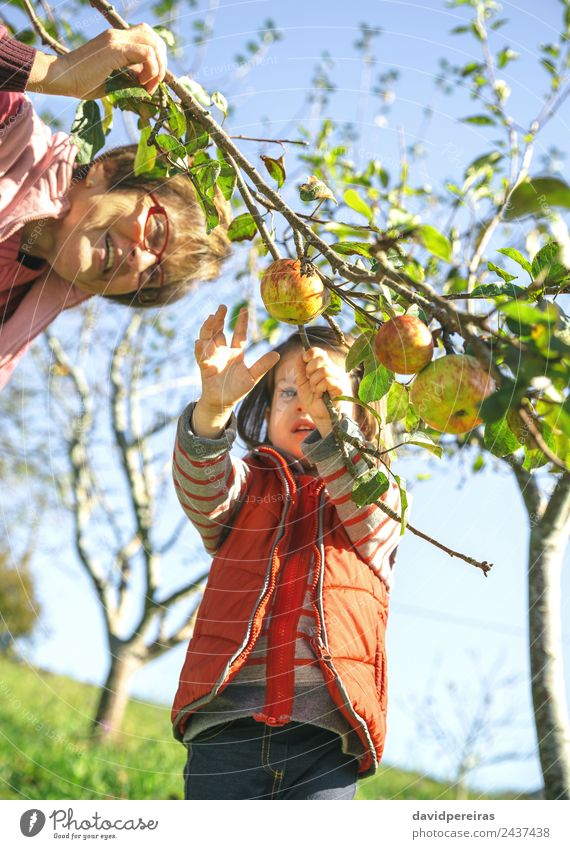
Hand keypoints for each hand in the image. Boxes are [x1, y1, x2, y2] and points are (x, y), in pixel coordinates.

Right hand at [27, 24, 167, 99]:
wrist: (62, 77)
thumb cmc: (83, 82)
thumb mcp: (113, 79)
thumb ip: (130, 76)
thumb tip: (147, 82)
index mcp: (117, 39)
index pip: (148, 39)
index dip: (156, 59)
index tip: (151, 82)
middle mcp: (118, 35)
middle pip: (155, 39)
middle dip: (162, 63)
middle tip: (153, 84)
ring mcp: (117, 40)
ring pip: (154, 45)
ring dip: (158, 69)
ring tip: (148, 86)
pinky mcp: (115, 49)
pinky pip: (147, 53)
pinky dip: (151, 70)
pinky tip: (142, 82)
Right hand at [193, 305, 279, 438]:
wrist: (222, 402)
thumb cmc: (237, 389)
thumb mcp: (252, 377)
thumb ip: (262, 366)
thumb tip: (277, 355)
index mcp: (236, 352)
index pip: (239, 333)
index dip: (242, 322)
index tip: (245, 309)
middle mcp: (223, 351)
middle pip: (220, 331)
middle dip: (220, 319)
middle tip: (222, 307)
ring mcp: (213, 357)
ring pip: (208, 338)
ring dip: (208, 328)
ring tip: (211, 318)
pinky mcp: (204, 366)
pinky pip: (201, 356)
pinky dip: (200, 349)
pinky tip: (200, 342)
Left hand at [295, 347, 351, 436]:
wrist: (320, 416)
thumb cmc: (313, 400)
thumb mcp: (302, 383)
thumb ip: (300, 369)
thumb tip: (300, 354)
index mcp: (325, 367)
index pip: (320, 352)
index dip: (311, 353)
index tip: (304, 359)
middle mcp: (334, 370)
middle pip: (321, 358)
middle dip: (310, 368)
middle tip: (309, 379)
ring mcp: (339, 378)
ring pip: (323, 370)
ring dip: (314, 381)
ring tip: (315, 390)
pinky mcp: (341, 387)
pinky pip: (327, 381)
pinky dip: (319, 387)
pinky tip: (320, 394)